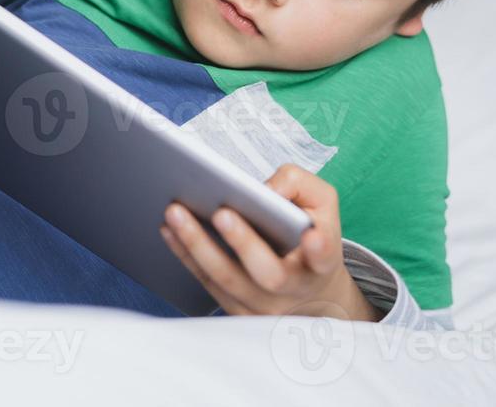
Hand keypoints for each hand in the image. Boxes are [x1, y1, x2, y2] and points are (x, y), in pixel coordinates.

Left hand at [159, 163, 376, 320]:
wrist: (309, 288)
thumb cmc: (309, 230)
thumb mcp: (319, 202)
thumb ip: (297, 184)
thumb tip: (262, 189)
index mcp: (322, 262)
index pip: (326, 257)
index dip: (320, 248)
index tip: (312, 235)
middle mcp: (295, 290)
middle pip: (269, 274)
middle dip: (243, 242)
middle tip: (221, 211)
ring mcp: (264, 307)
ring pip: (228, 282)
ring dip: (198, 246)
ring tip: (175, 212)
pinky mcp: (237, 311)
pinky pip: (207, 285)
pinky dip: (186, 256)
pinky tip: (169, 230)